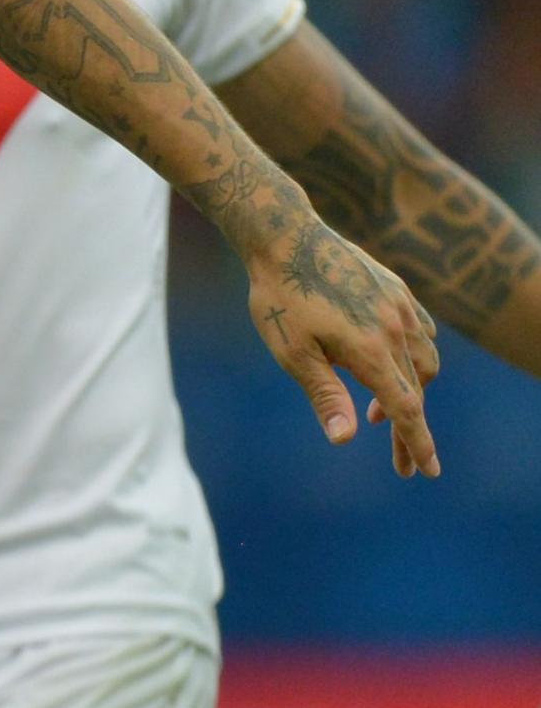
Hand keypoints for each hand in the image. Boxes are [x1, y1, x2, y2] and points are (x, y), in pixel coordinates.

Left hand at [245, 218, 441, 476]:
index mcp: (370, 350)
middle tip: (400, 461)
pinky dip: (417, 355)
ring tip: (379, 409)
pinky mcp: (397, 289)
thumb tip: (344, 439)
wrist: (285, 236)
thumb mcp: (293, 353)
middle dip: (409, 429)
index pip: (405, 409)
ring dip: (413, 390)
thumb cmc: (281, 297)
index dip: (417, 443)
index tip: (427, 472)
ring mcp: (400, 306)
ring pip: (426, 361)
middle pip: (416, 392)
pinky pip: (422, 331)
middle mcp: (395, 329)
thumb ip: (325, 395)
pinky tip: (393, 362)